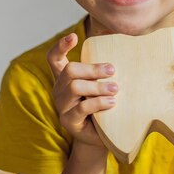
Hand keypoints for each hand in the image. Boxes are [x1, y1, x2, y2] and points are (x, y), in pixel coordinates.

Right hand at [46, 33, 118, 147]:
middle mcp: (59, 90)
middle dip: (92, 69)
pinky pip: (82, 107)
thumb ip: (103, 71)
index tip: (74, 36)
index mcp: (65, 78)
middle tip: (112, 70)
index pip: (54, 58)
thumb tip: (119, 45)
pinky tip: (112, 102)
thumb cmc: (104, 106)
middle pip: (69, 70)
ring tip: (116, 89)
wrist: (103, 137)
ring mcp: (62, 106)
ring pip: (75, 87)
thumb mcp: (102, 85)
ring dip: (98, 86)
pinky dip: (99, 102)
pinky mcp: (68, 121)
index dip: (60, 46)